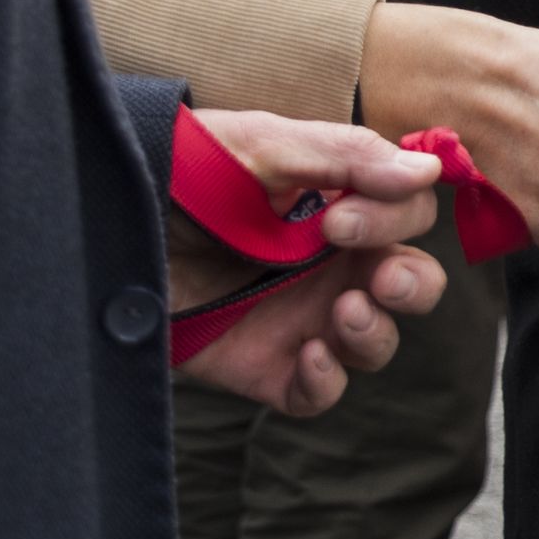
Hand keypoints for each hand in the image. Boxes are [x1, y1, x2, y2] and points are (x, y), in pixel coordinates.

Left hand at [167, 111, 449, 416]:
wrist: (108, 223)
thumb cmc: (185, 171)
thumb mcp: (264, 146)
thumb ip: (346, 156)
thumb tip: (430, 169)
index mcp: (341, 205)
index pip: (410, 215)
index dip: (394, 219)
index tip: (338, 220)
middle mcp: (331, 264)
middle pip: (413, 283)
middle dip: (413, 285)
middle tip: (380, 280)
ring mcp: (300, 317)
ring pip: (376, 341)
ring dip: (376, 332)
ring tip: (343, 316)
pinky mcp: (264, 365)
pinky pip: (321, 392)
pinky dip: (328, 381)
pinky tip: (309, 356)